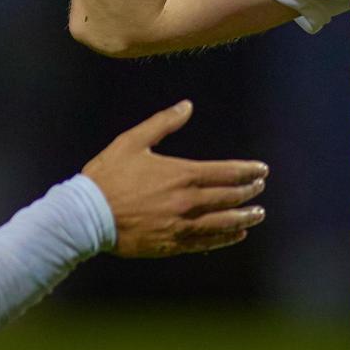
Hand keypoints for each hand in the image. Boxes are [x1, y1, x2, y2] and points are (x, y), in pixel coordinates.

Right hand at [83, 100, 266, 256]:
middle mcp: (187, 202)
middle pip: (229, 197)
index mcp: (181, 174)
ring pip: (223, 222)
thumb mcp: (132, 141)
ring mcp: (181, 225)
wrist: (87, 215)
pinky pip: (206, 242)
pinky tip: (236, 235)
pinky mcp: (172, 244)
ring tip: (258, 214)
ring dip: (244, 217)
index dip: (247, 171)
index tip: (262, 170)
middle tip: (260, 188)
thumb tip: (187, 106)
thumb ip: (163, 123)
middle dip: (249, 192)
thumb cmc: (108, 175)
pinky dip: (225, 238)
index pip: (226, 173)